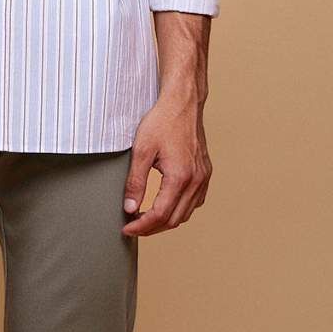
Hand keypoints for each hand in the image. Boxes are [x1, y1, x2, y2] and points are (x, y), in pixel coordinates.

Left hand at [120, 91, 212, 236]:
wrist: (182, 103)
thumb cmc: (162, 121)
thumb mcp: (141, 150)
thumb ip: (135, 182)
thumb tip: (130, 208)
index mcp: (180, 177)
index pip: (160, 215)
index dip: (141, 226)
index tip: (127, 229)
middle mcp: (196, 180)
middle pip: (174, 219)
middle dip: (152, 228)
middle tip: (133, 226)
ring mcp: (203, 177)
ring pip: (186, 213)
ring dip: (166, 221)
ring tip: (146, 219)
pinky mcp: (205, 173)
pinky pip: (195, 202)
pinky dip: (180, 210)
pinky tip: (166, 205)